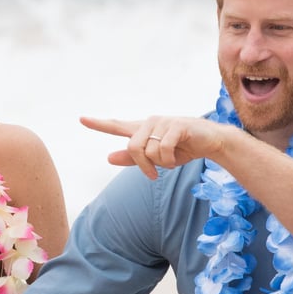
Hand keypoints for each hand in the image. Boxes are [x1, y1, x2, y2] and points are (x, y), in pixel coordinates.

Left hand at [82, 116, 240, 179]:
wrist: (211, 142)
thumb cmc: (183, 149)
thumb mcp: (157, 158)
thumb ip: (133, 158)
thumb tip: (108, 157)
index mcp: (143, 129)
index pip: (117, 125)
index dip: (99, 124)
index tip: (81, 118)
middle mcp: (150, 122)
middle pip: (133, 147)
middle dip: (143, 166)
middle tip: (154, 174)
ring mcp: (163, 121)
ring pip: (149, 151)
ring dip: (161, 164)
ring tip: (173, 160)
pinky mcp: (176, 125)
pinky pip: (163, 149)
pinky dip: (170, 160)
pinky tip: (179, 157)